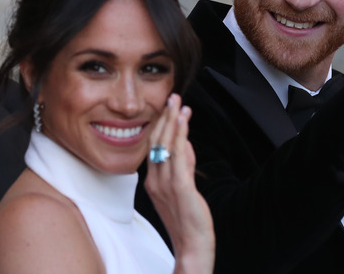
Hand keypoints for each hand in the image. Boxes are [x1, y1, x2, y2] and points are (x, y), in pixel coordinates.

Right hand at [145, 94, 214, 273]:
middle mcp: (155, 181)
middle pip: (156, 142)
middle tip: (172, 97)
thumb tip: (186, 143)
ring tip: (179, 103)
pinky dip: (180, 136)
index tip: (168, 107)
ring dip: (173, 121)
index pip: (153, 147)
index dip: (160, 125)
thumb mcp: (182, 188)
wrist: (191, 246)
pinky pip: (178, 156)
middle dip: (165, 117)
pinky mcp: (180, 188)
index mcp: (152, 181)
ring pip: (166, 145)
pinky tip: (184, 122)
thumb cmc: (187, 219)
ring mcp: (165, 184)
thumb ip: (183, 165)